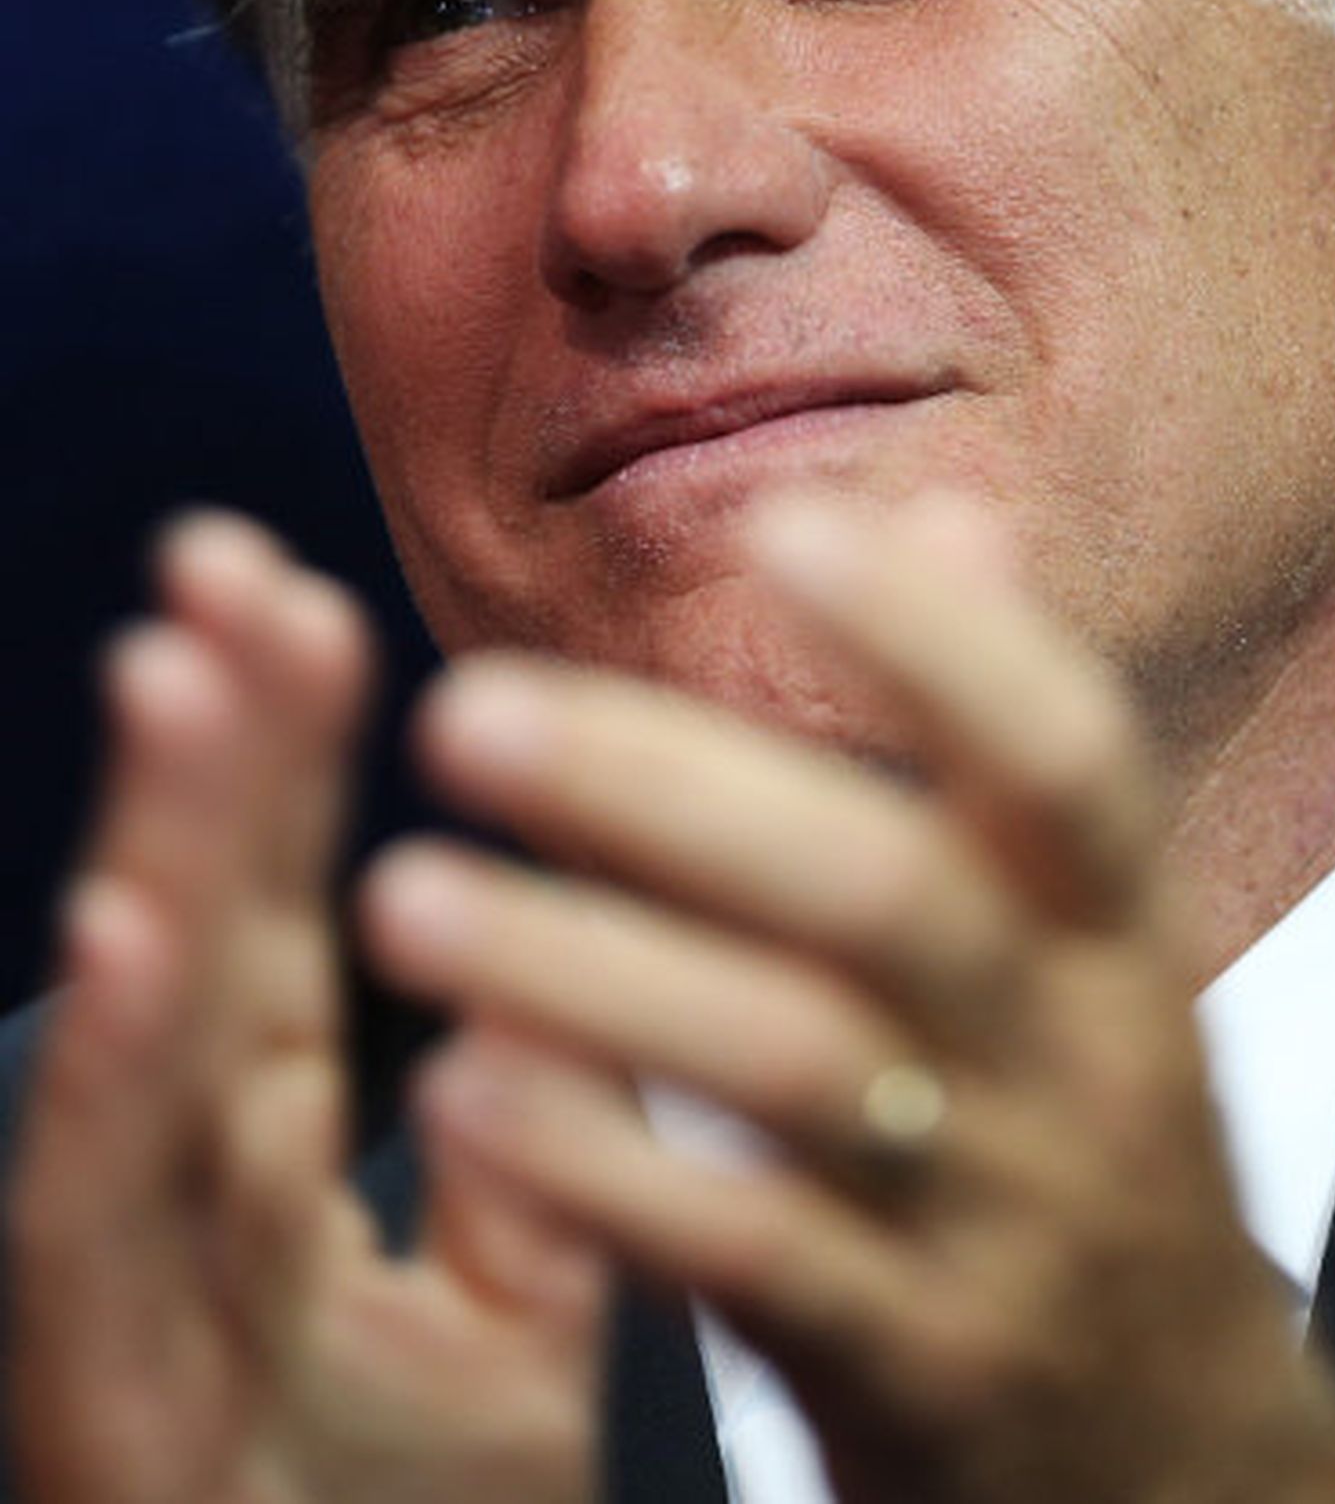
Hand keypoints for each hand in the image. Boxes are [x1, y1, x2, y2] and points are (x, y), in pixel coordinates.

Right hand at [7, 516, 601, 1503]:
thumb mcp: (517, 1319)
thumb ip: (545, 1138)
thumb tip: (589, 944)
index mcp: (282, 1165)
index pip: (279, 921)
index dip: (283, 761)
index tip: (302, 593)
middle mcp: (197, 1210)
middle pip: (203, 943)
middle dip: (210, 751)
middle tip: (218, 561)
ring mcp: (141, 1312)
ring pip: (141, 1055)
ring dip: (156, 856)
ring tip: (174, 675)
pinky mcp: (113, 1429)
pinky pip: (102, 1247)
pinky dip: (108, 1088)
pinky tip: (132, 936)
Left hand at [363, 494, 1334, 1503]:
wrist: (1180, 1474)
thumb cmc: (1082, 1157)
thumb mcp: (1091, 966)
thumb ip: (1004, 759)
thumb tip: (956, 516)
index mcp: (1118, 948)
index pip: (1068, 761)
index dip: (940, 640)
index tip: (780, 525)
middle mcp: (1083, 1068)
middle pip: (889, 896)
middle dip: (675, 789)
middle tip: (465, 711)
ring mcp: (1004, 1229)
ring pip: (794, 1075)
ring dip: (590, 970)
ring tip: (402, 893)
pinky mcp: (919, 1377)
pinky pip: (747, 1265)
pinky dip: (601, 1167)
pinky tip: (460, 1085)